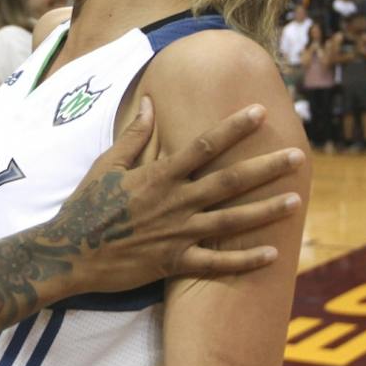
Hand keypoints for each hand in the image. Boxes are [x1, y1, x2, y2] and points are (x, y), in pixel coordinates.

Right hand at [42, 98, 300, 293]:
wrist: (68, 253)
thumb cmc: (85, 206)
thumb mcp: (106, 164)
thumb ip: (134, 135)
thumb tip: (152, 102)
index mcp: (159, 176)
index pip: (204, 145)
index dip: (234, 127)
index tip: (260, 111)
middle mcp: (175, 203)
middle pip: (230, 181)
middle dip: (266, 168)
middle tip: (298, 156)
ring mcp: (177, 235)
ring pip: (231, 221)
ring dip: (266, 212)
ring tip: (296, 201)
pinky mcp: (173, 263)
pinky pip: (216, 264)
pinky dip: (244, 261)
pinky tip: (272, 255)